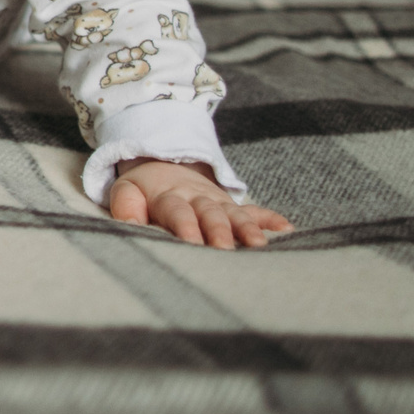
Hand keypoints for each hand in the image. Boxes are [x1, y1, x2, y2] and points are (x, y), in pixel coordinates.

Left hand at [108, 158, 292, 248]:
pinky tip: (287, 229)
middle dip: (219, 231)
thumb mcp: (127, 191)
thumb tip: (129, 223)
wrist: (166, 163)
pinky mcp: (233, 207)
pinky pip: (255, 211)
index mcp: (169, 197)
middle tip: (225, 250)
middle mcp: (198, 199)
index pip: (178, 211)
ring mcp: (219, 203)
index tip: (191, 242)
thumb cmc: (145, 190)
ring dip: (248, 229)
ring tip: (259, 245)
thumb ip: (126, 205)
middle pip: (210, 214)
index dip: (185, 225)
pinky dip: (271, 219)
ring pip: (235, 214)